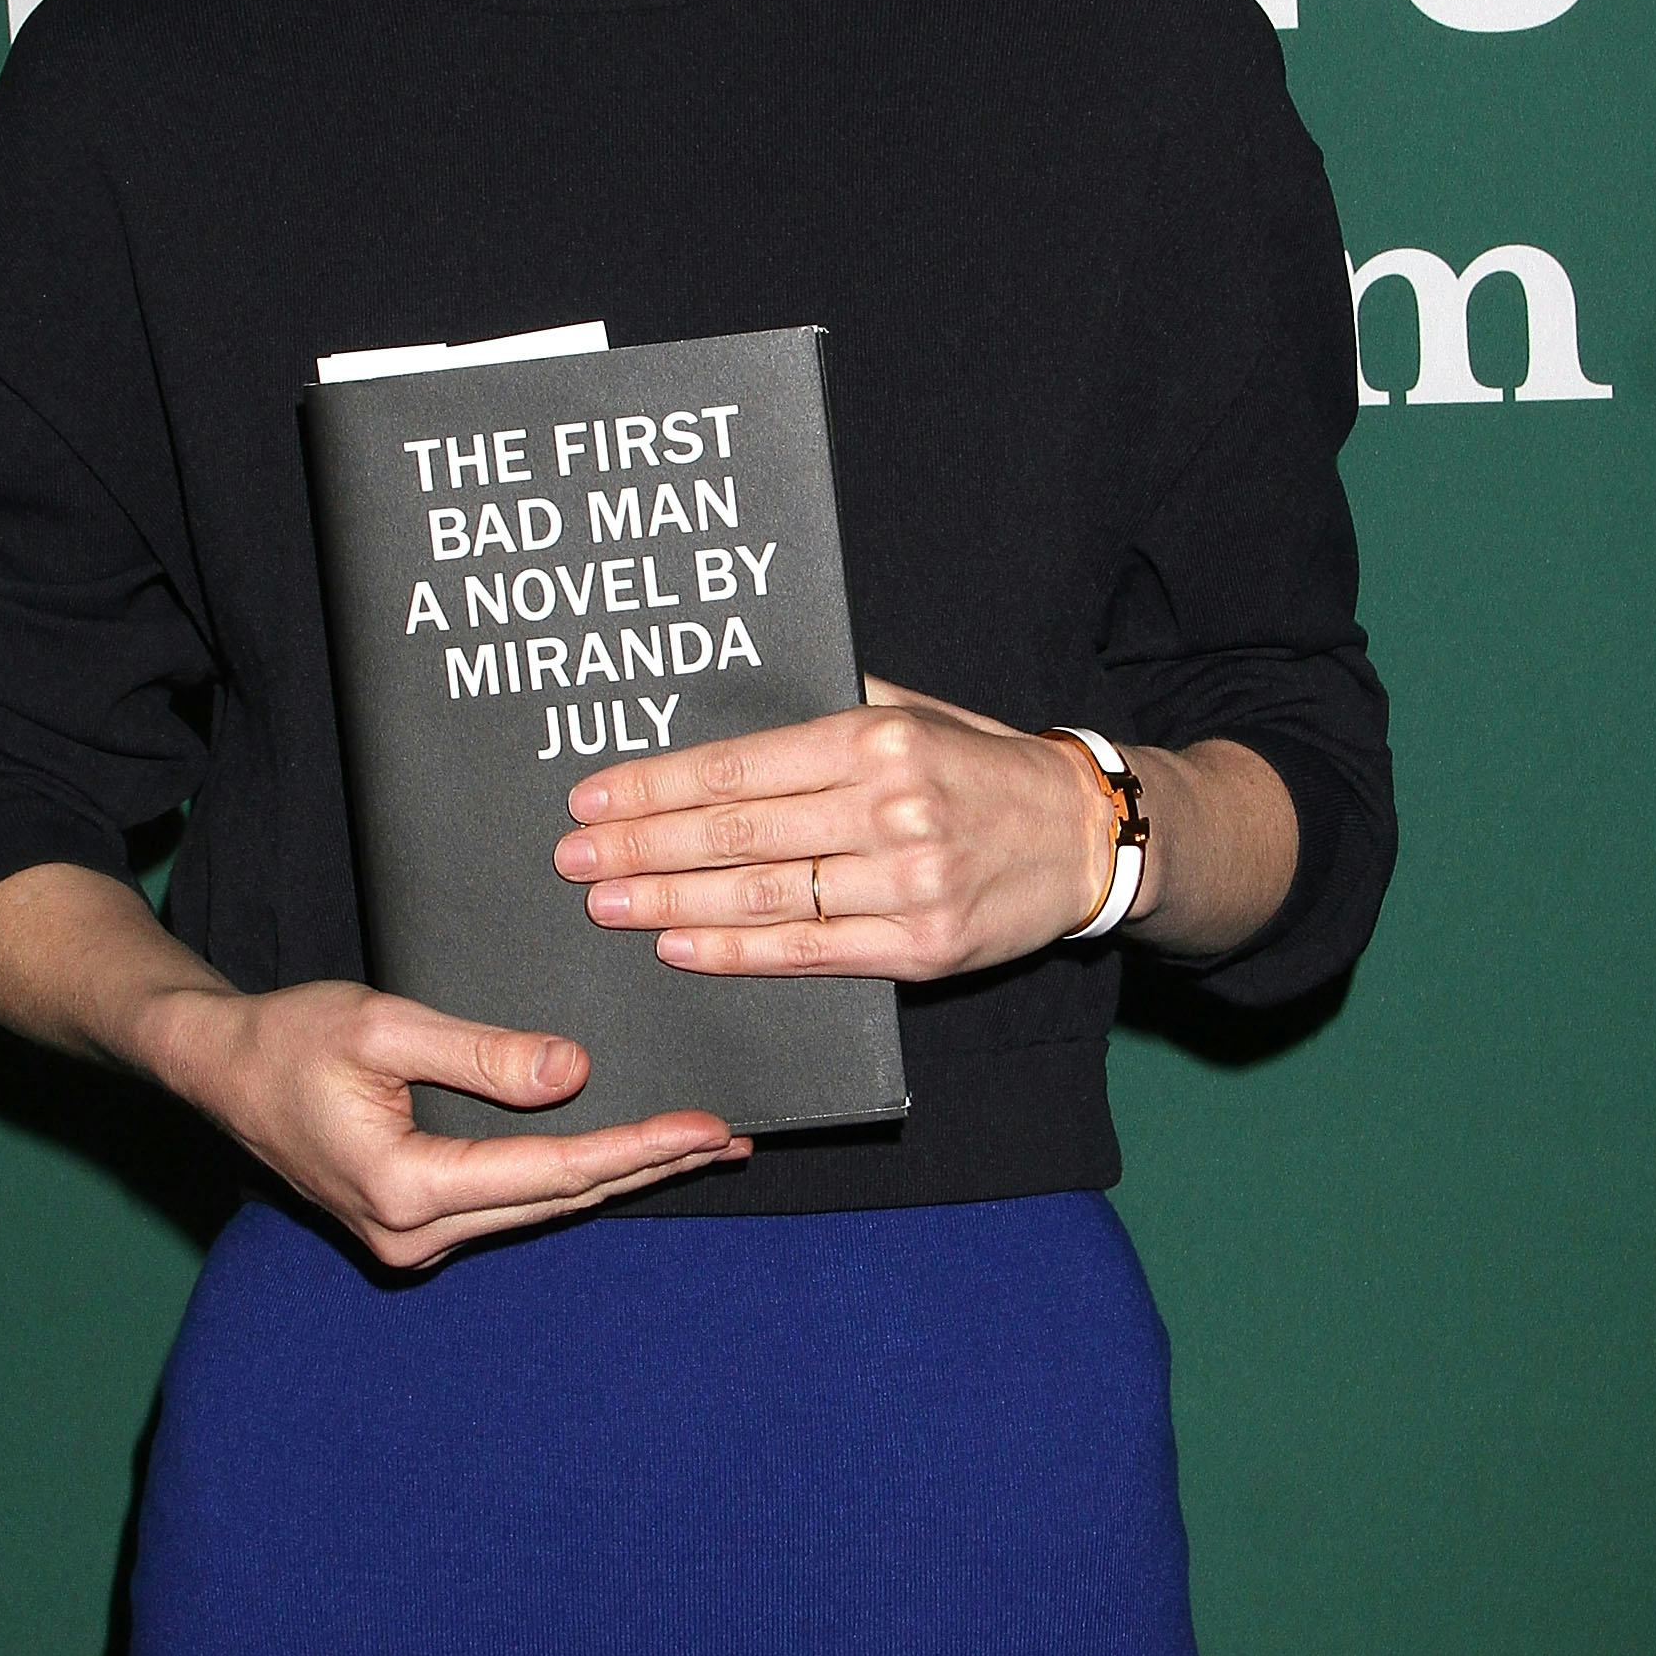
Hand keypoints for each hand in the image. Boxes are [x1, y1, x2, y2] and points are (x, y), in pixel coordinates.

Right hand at [152, 978, 751, 1270]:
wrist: (219, 1070)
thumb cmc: (290, 1038)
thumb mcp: (385, 1026)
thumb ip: (481, 1054)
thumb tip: (576, 1074)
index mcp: (406, 1188)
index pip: (552, 1170)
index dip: (637, 1149)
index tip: (704, 1129)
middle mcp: (413, 1234)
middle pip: (559, 1198)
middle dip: (648, 1167)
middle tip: (729, 1140)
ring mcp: (410, 1239)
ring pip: (539, 1205)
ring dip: (616, 1174)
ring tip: (695, 1147)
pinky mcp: (412, 1224)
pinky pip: (509, 1200)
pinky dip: (568, 1175)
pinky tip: (619, 1156)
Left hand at [549, 675, 1118, 980]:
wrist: (1084, 834)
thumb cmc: (978, 764)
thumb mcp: (911, 710)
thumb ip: (828, 706)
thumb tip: (727, 703)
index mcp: (876, 737)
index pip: (740, 764)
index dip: (657, 784)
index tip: (592, 794)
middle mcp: (890, 806)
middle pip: (737, 831)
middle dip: (642, 846)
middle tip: (571, 855)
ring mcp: (908, 882)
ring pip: (763, 896)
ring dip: (670, 902)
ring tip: (606, 902)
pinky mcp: (923, 948)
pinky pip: (808, 951)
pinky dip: (735, 952)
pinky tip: (678, 945)